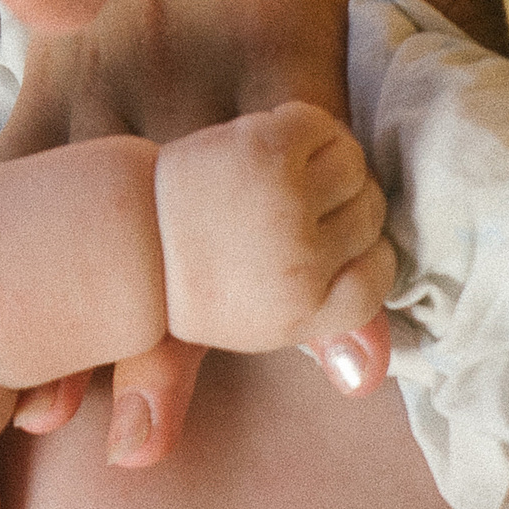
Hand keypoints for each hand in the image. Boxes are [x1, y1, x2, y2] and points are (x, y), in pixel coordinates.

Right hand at [0, 0, 484, 461]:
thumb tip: (492, 107)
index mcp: (276, 10)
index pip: (306, 153)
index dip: (326, 259)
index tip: (352, 361)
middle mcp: (176, 49)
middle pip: (172, 217)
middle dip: (163, 336)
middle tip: (156, 450)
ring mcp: (97, 54)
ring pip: (83, 213)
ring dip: (69, 320)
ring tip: (55, 429)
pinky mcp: (46, 52)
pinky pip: (14, 164)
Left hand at [153, 101, 394, 357]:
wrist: (130, 234)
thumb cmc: (202, 280)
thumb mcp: (266, 321)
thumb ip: (328, 339)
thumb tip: (369, 377)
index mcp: (301, 312)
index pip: (378, 278)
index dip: (360, 257)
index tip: (324, 248)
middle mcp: (299, 262)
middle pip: (370, 217)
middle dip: (339, 209)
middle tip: (290, 208)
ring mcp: (284, 203)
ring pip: (354, 169)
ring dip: (328, 164)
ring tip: (286, 177)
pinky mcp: (267, 149)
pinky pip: (327, 131)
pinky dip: (308, 131)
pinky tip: (277, 146)